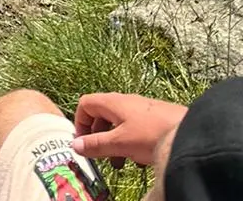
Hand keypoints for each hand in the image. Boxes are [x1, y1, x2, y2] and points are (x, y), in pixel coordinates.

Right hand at [72, 93, 186, 167]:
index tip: (83, 142)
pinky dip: (131, 144)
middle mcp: (126, 102)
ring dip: (114, 143)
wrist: (189, 135)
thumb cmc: (151, 135)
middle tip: (100, 155)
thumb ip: (97, 144)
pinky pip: (136, 130)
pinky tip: (140, 160)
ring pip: (120, 124)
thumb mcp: (120, 143)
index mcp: (113, 102)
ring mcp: (142, 110)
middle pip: (102, 114)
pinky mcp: (156, 120)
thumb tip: (75, 145)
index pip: (86, 104)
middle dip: (98, 135)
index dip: (80, 122)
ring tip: (119, 163)